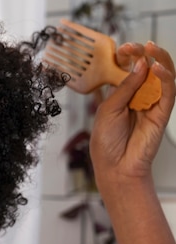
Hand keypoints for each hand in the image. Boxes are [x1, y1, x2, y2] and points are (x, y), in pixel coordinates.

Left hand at [90, 41, 175, 189]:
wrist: (115, 166)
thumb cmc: (106, 140)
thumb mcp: (109, 109)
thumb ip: (125, 87)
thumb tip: (141, 63)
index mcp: (121, 94)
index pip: (129, 69)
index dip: (128, 56)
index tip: (123, 48)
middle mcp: (138, 96)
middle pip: (147, 68)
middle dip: (143, 54)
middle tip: (137, 46)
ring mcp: (152, 103)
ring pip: (162, 76)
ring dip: (159, 59)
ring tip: (151, 49)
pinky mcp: (162, 112)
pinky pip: (168, 91)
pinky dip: (165, 77)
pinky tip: (157, 68)